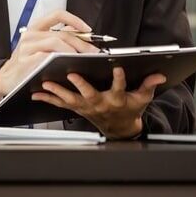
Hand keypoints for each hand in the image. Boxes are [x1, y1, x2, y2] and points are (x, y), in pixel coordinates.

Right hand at [0, 10, 98, 98]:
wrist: (5, 78)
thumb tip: (80, 34)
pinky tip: (67, 65)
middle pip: (61, 33)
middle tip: (93, 51)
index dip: (74, 20)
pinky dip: (59, 59)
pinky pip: (46, 57)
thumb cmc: (26, 62)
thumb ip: (56, 37)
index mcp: (36, 27)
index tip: (88, 29)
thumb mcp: (39, 45)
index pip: (57, 14)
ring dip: (72, 50)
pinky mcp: (26, 61)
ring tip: (82, 58)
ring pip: (56, 42)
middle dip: (81, 42)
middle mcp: (30, 34)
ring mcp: (27, 47)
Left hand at [31, 66, 165, 139]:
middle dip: (81, 85)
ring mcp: (87, 107)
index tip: (117, 67)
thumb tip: (159, 75)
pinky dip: (48, 99)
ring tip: (46, 83)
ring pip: (71, 100)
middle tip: (72, 74)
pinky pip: (61, 104)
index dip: (119, 78)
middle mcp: (100, 104)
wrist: (119, 129)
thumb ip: (149, 85)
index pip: (119, 87)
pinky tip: (36, 94)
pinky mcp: (77, 109)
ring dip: (58, 92)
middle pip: (90, 94)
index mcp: (117, 99)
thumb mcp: (142, 98)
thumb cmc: (129, 108)